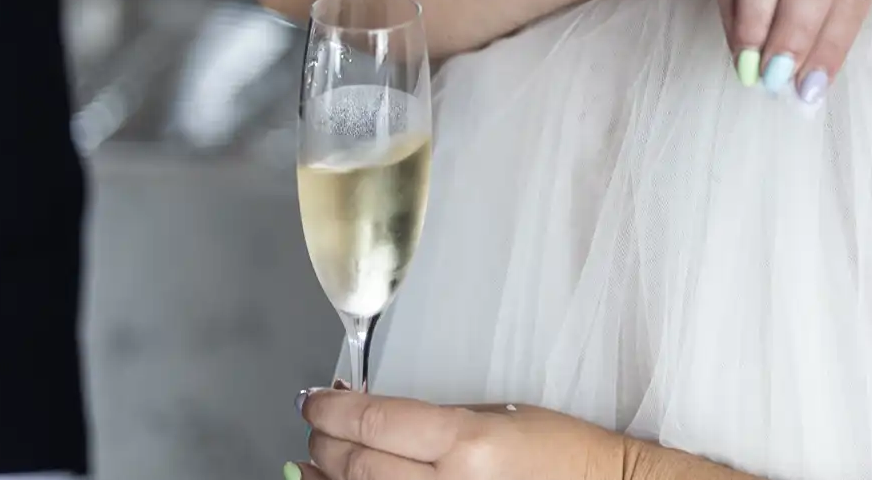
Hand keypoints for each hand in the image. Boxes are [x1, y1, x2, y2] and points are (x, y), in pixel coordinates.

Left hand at [298, 389, 622, 479]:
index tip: (315, 400)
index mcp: (467, 443)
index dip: (334, 409)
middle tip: (317, 426)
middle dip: (326, 441)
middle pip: (358, 463)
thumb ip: (436, 421)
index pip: (377, 421)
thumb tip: (376, 418)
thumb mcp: (500, 416)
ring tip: (310, 461)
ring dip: (325, 477)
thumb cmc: (560, 454)